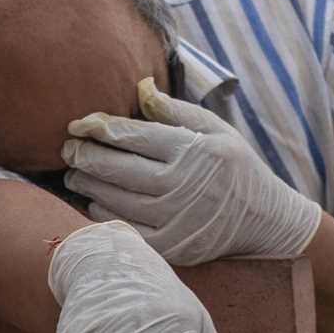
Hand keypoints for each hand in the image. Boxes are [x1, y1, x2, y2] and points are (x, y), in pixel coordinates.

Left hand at [60, 78, 321, 265]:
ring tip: (73, 174)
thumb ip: (175, 110)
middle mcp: (182, 186)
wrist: (266, 221)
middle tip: (67, 149)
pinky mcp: (171, 246)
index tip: (76, 124)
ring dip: (86, 185)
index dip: (98, 128)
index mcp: (192, 151)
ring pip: (113, 200)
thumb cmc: (236, 166)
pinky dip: (102, 213)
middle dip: (84, 156)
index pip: (131, 136)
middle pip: (116, 169)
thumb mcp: (215, 129)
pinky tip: (93, 202)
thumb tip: (140, 86)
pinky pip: (124, 228)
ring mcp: (175, 220)